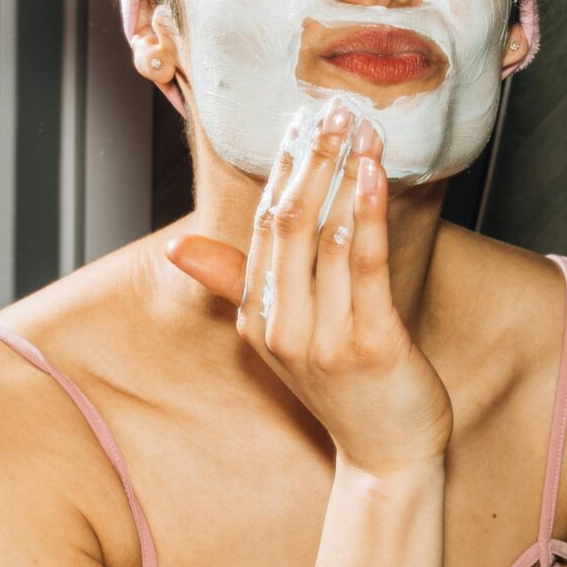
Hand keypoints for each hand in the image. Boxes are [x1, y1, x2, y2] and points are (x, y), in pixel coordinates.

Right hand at [166, 101, 453, 476]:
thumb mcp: (282, 338)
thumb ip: (238, 285)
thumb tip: (178, 249)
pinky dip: (367, 214)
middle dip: (309, 162)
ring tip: (358, 128)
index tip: (296, 122)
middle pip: (288, 225)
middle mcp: (282, 328)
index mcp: (257, 319)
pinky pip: (364, 265)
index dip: (280, 172)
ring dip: (343, 175)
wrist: (388, 455)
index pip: (263, 229)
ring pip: (326, 237)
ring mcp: (324, 338)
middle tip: (328, 110)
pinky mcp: (370, 344)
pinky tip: (375, 174)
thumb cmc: (345, 391)